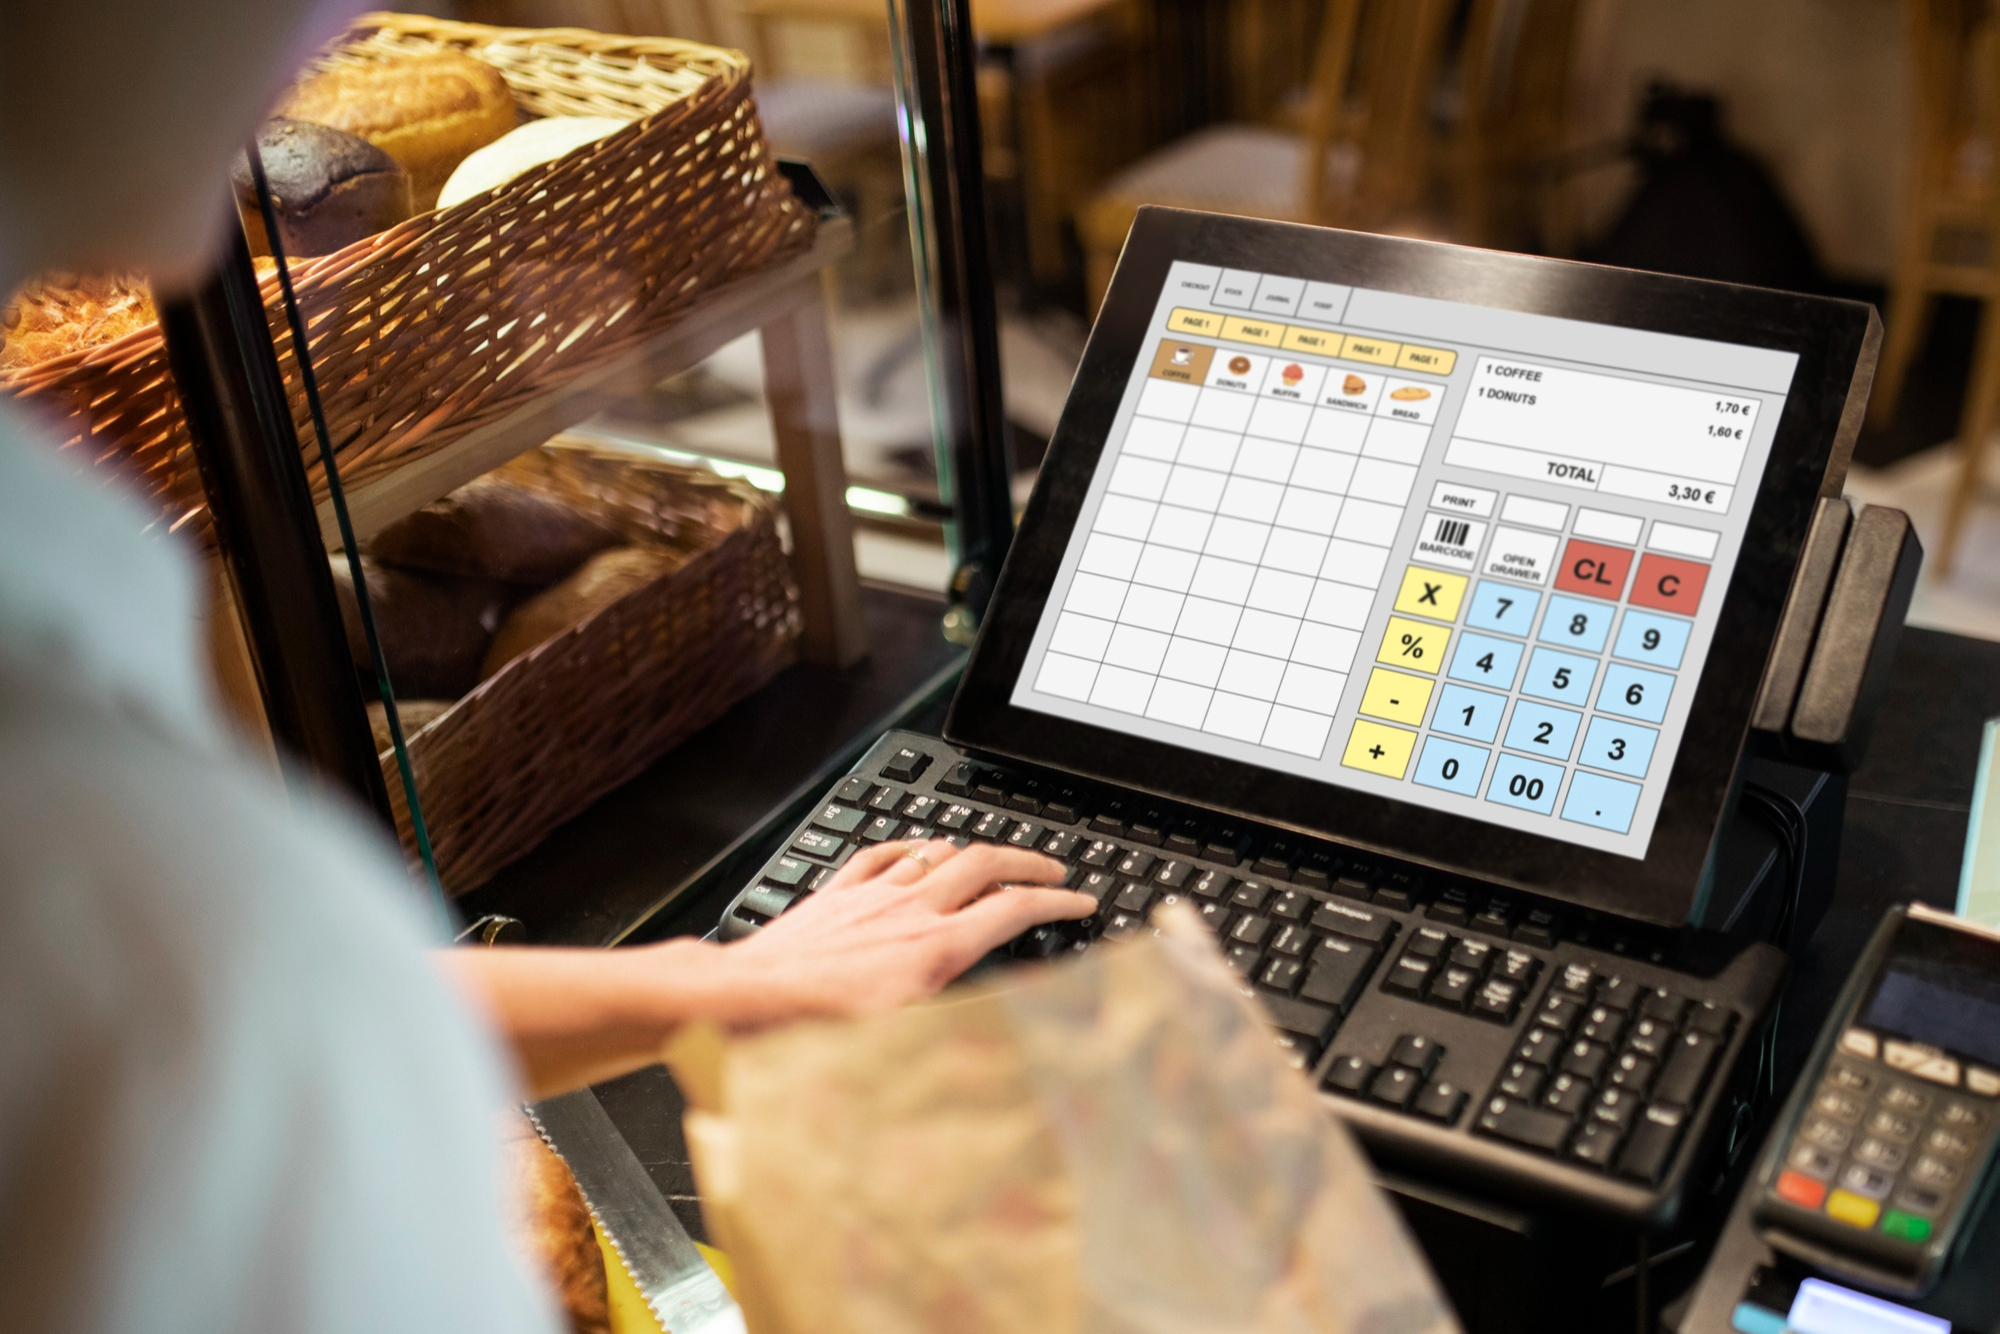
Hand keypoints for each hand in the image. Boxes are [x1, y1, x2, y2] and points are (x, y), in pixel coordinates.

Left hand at [712, 839, 1094, 1023]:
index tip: (1080, 899)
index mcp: (935, 948)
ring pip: (938, 850)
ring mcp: (873, 894)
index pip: (1014, 909)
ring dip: (974, 850)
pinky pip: (884, 852)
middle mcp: (909, 910)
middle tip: (1051, 867)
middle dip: (1028, 859)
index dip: (1057, 901)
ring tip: (992, 859)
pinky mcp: (838, 892)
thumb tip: (1007, 1015)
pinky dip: (912, 847)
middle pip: (986, 862)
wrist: (748, 999)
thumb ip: (961, 1017)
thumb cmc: (816, 1028)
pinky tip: (918, 851)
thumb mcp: (906, 1037)